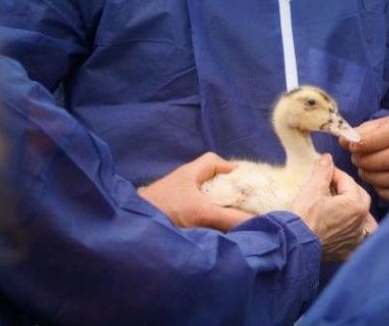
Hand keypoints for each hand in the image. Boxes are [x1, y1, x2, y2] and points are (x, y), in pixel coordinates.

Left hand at [138, 152, 252, 230]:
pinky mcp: (170, 212)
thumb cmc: (165, 210)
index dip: (231, 169)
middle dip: (227, 189)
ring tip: (231, 215)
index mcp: (190, 173)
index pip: (214, 161)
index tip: (246, 182)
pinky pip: (193, 209)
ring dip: (216, 204)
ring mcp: (175, 197)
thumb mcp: (201, 213)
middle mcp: (182, 182)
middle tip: (243, 201)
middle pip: (210, 179)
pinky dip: (205, 216)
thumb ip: (230, 217)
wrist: (130, 227)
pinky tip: (211, 227)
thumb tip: (257, 221)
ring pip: (202, 196)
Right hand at [289, 154, 370, 260]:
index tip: (322, 170)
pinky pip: (360, 240)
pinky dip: (357, 233)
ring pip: (364, 218)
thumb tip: (328, 158)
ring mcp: (356, 238)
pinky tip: (348, 230)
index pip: (347, 180)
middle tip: (329, 185)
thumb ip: (323, 171)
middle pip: (359, 197)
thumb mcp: (312, 189)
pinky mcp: (347, 251)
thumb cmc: (303, 216)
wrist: (293, 245)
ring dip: (356, 209)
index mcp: (356, 204)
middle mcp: (361, 222)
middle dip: (347, 188)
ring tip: (343, 205)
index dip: (333, 173)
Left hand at [340, 113, 388, 202]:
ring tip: (363, 170)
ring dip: (374, 177)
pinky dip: (384, 191)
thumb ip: (359, 133)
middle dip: (369, 161)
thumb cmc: (383, 135)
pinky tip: (374, 183)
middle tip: (355, 160)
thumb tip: (346, 140)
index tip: (351, 147)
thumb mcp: (372, 127)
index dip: (368, 142)